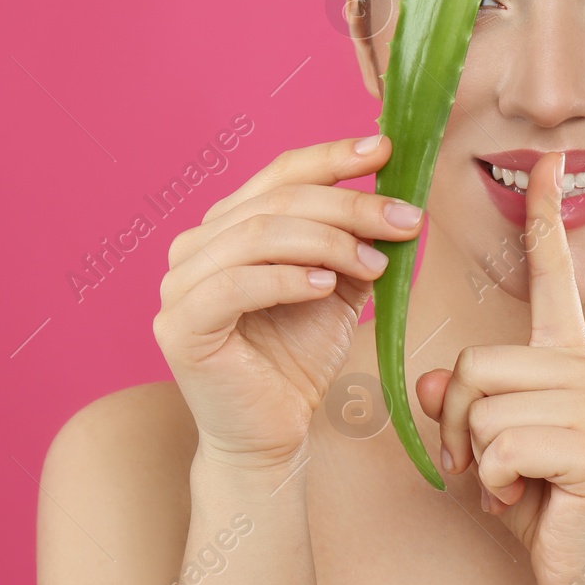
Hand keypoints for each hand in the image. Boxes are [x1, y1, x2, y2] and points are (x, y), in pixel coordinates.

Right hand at [153, 135, 424, 469]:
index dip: (333, 158)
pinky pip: (235, 285)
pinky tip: (326, 286)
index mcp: (230, 225)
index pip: (281, 173)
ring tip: (374, 264)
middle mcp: (197, 245)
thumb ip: (358, 241)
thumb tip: (400, 199)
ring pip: (259, 234)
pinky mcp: (179, 326)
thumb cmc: (298, 359)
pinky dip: (286, 278)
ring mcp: (180, 284)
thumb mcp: (340, 286)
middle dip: (350, 206)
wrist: (271, 433)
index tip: (385, 151)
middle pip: (278, 201)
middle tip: (405, 221)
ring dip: (328, 242)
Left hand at [416, 152, 584, 584]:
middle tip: (483, 462)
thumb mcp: (483, 443)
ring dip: (474, 455)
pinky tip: (522, 500)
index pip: (555, 274)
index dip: (547, 217)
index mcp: (565, 355)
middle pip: (474, 361)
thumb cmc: (538, 500)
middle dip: (457, 420)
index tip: (549, 159)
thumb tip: (429, 382)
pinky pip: (501, 445)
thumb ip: (457, 401)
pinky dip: (494, 482)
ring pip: (482, 404)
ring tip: (508, 482)